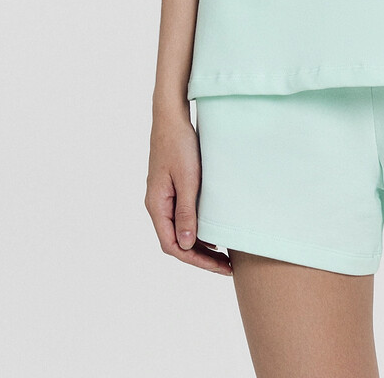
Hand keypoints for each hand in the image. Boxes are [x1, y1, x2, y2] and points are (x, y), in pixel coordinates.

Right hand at [145, 108, 232, 275]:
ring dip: (200, 244)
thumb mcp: (187, 178)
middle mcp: (157, 205)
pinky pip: (182, 216)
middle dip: (201, 256)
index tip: (219, 267)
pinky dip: (197, 227)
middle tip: (226, 266)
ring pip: (180, 230)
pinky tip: (213, 231)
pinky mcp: (172, 188)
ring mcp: (163, 197)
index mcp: (156, 205)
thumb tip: (186, 245)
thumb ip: (186, 211)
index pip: (173, 245)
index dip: (196, 259)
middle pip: (176, 241)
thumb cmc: (179, 144)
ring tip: (223, 254)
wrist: (172, 116)